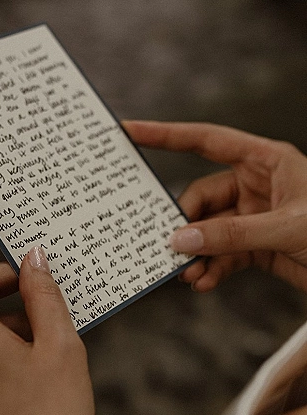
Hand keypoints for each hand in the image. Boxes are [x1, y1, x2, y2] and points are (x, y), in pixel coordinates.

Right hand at [124, 121, 306, 292]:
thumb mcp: (285, 228)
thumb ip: (231, 235)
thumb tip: (181, 240)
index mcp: (266, 161)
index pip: (206, 140)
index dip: (166, 135)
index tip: (129, 131)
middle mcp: (257, 185)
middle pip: (201, 197)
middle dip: (185, 224)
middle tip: (169, 247)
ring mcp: (255, 216)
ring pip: (208, 230)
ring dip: (196, 253)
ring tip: (188, 274)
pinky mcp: (257, 246)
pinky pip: (222, 253)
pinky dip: (211, 268)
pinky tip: (204, 283)